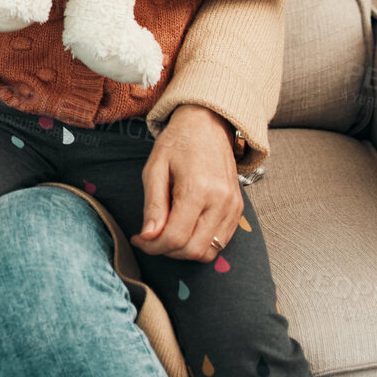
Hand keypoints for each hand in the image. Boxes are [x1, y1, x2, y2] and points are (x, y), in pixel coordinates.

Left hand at [132, 104, 242, 261]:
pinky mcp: (238, 210)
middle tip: (149, 239)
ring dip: (184, 251)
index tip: (138, 239)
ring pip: (209, 251)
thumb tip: (148, 237)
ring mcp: (233, 207)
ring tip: (166, 234)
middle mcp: (221, 202)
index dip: (152, 246)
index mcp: (198, 189)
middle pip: (193, 250)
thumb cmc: (177, 144)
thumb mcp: (155, 169)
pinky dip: (200, 244)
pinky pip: (221, 242)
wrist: (208, 125)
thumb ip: (153, 205)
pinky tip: (184, 229)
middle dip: (166, 251)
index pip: (176, 237)